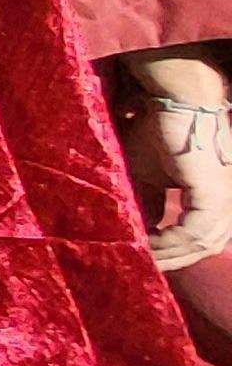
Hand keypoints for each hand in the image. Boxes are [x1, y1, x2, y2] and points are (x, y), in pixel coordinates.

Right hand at [128, 97, 231, 270]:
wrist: (177, 102)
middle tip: (145, 263)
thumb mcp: (152, 174)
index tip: (147, 255)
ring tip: (144, 255)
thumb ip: (153, 202)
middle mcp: (229, 199)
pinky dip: (171, 241)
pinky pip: (195, 231)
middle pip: (207, 245)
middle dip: (176, 259)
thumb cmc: (163, 130)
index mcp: (219, 195)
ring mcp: (226, 197)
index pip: (204, 234)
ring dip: (171, 253)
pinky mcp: (215, 194)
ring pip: (202, 242)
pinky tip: (150, 242)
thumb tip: (148, 226)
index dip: (178, 250)